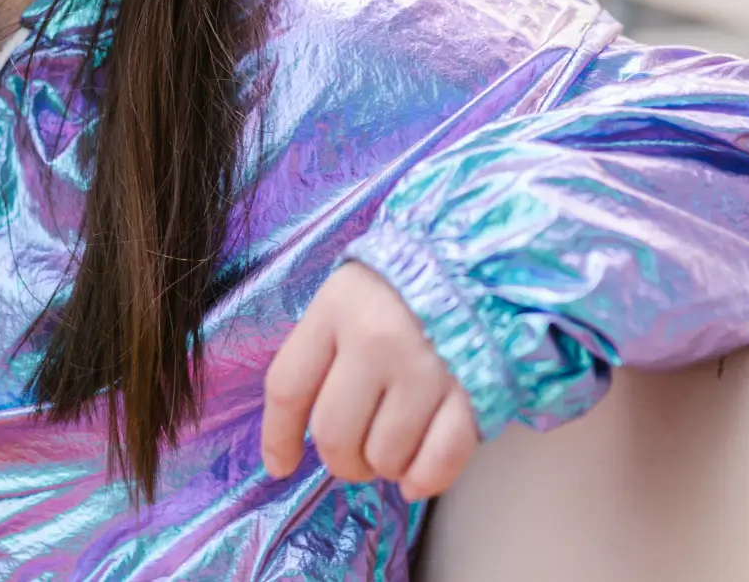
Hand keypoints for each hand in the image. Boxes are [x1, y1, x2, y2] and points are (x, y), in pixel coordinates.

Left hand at [261, 262, 478, 499]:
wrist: (466, 270)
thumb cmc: (390, 294)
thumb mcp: (339, 304)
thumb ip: (313, 360)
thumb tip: (286, 449)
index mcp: (335, 308)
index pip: (288, 387)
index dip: (278, 437)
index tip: (281, 465)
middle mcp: (376, 338)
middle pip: (335, 435)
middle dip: (341, 459)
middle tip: (354, 451)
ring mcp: (425, 366)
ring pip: (386, 457)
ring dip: (385, 465)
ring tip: (391, 442)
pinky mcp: (470, 390)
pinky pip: (440, 461)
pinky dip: (426, 479)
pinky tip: (416, 474)